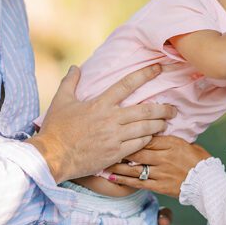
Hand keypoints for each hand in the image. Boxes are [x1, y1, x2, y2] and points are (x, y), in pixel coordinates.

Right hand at [30, 65, 176, 182]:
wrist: (52, 157)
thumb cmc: (56, 130)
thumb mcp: (60, 102)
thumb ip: (70, 83)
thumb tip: (75, 67)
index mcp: (99, 104)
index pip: (127, 84)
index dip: (145, 74)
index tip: (158, 69)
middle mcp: (111, 119)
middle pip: (145, 110)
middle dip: (163, 108)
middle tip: (173, 108)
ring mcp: (115, 137)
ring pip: (145, 128)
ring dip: (158, 125)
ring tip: (165, 123)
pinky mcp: (115, 153)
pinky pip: (138, 145)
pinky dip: (147, 140)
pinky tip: (151, 138)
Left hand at [107, 136, 209, 197]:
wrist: (208, 181)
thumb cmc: (197, 160)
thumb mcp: (184, 143)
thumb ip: (166, 138)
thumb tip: (151, 130)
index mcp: (170, 143)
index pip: (146, 136)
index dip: (129, 135)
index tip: (115, 132)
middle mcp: (164, 157)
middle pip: (136, 151)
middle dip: (118, 149)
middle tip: (103, 146)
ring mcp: (161, 172)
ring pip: (134, 168)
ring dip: (116, 166)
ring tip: (102, 163)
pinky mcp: (160, 186)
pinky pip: (139, 183)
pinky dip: (124, 181)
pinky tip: (112, 179)